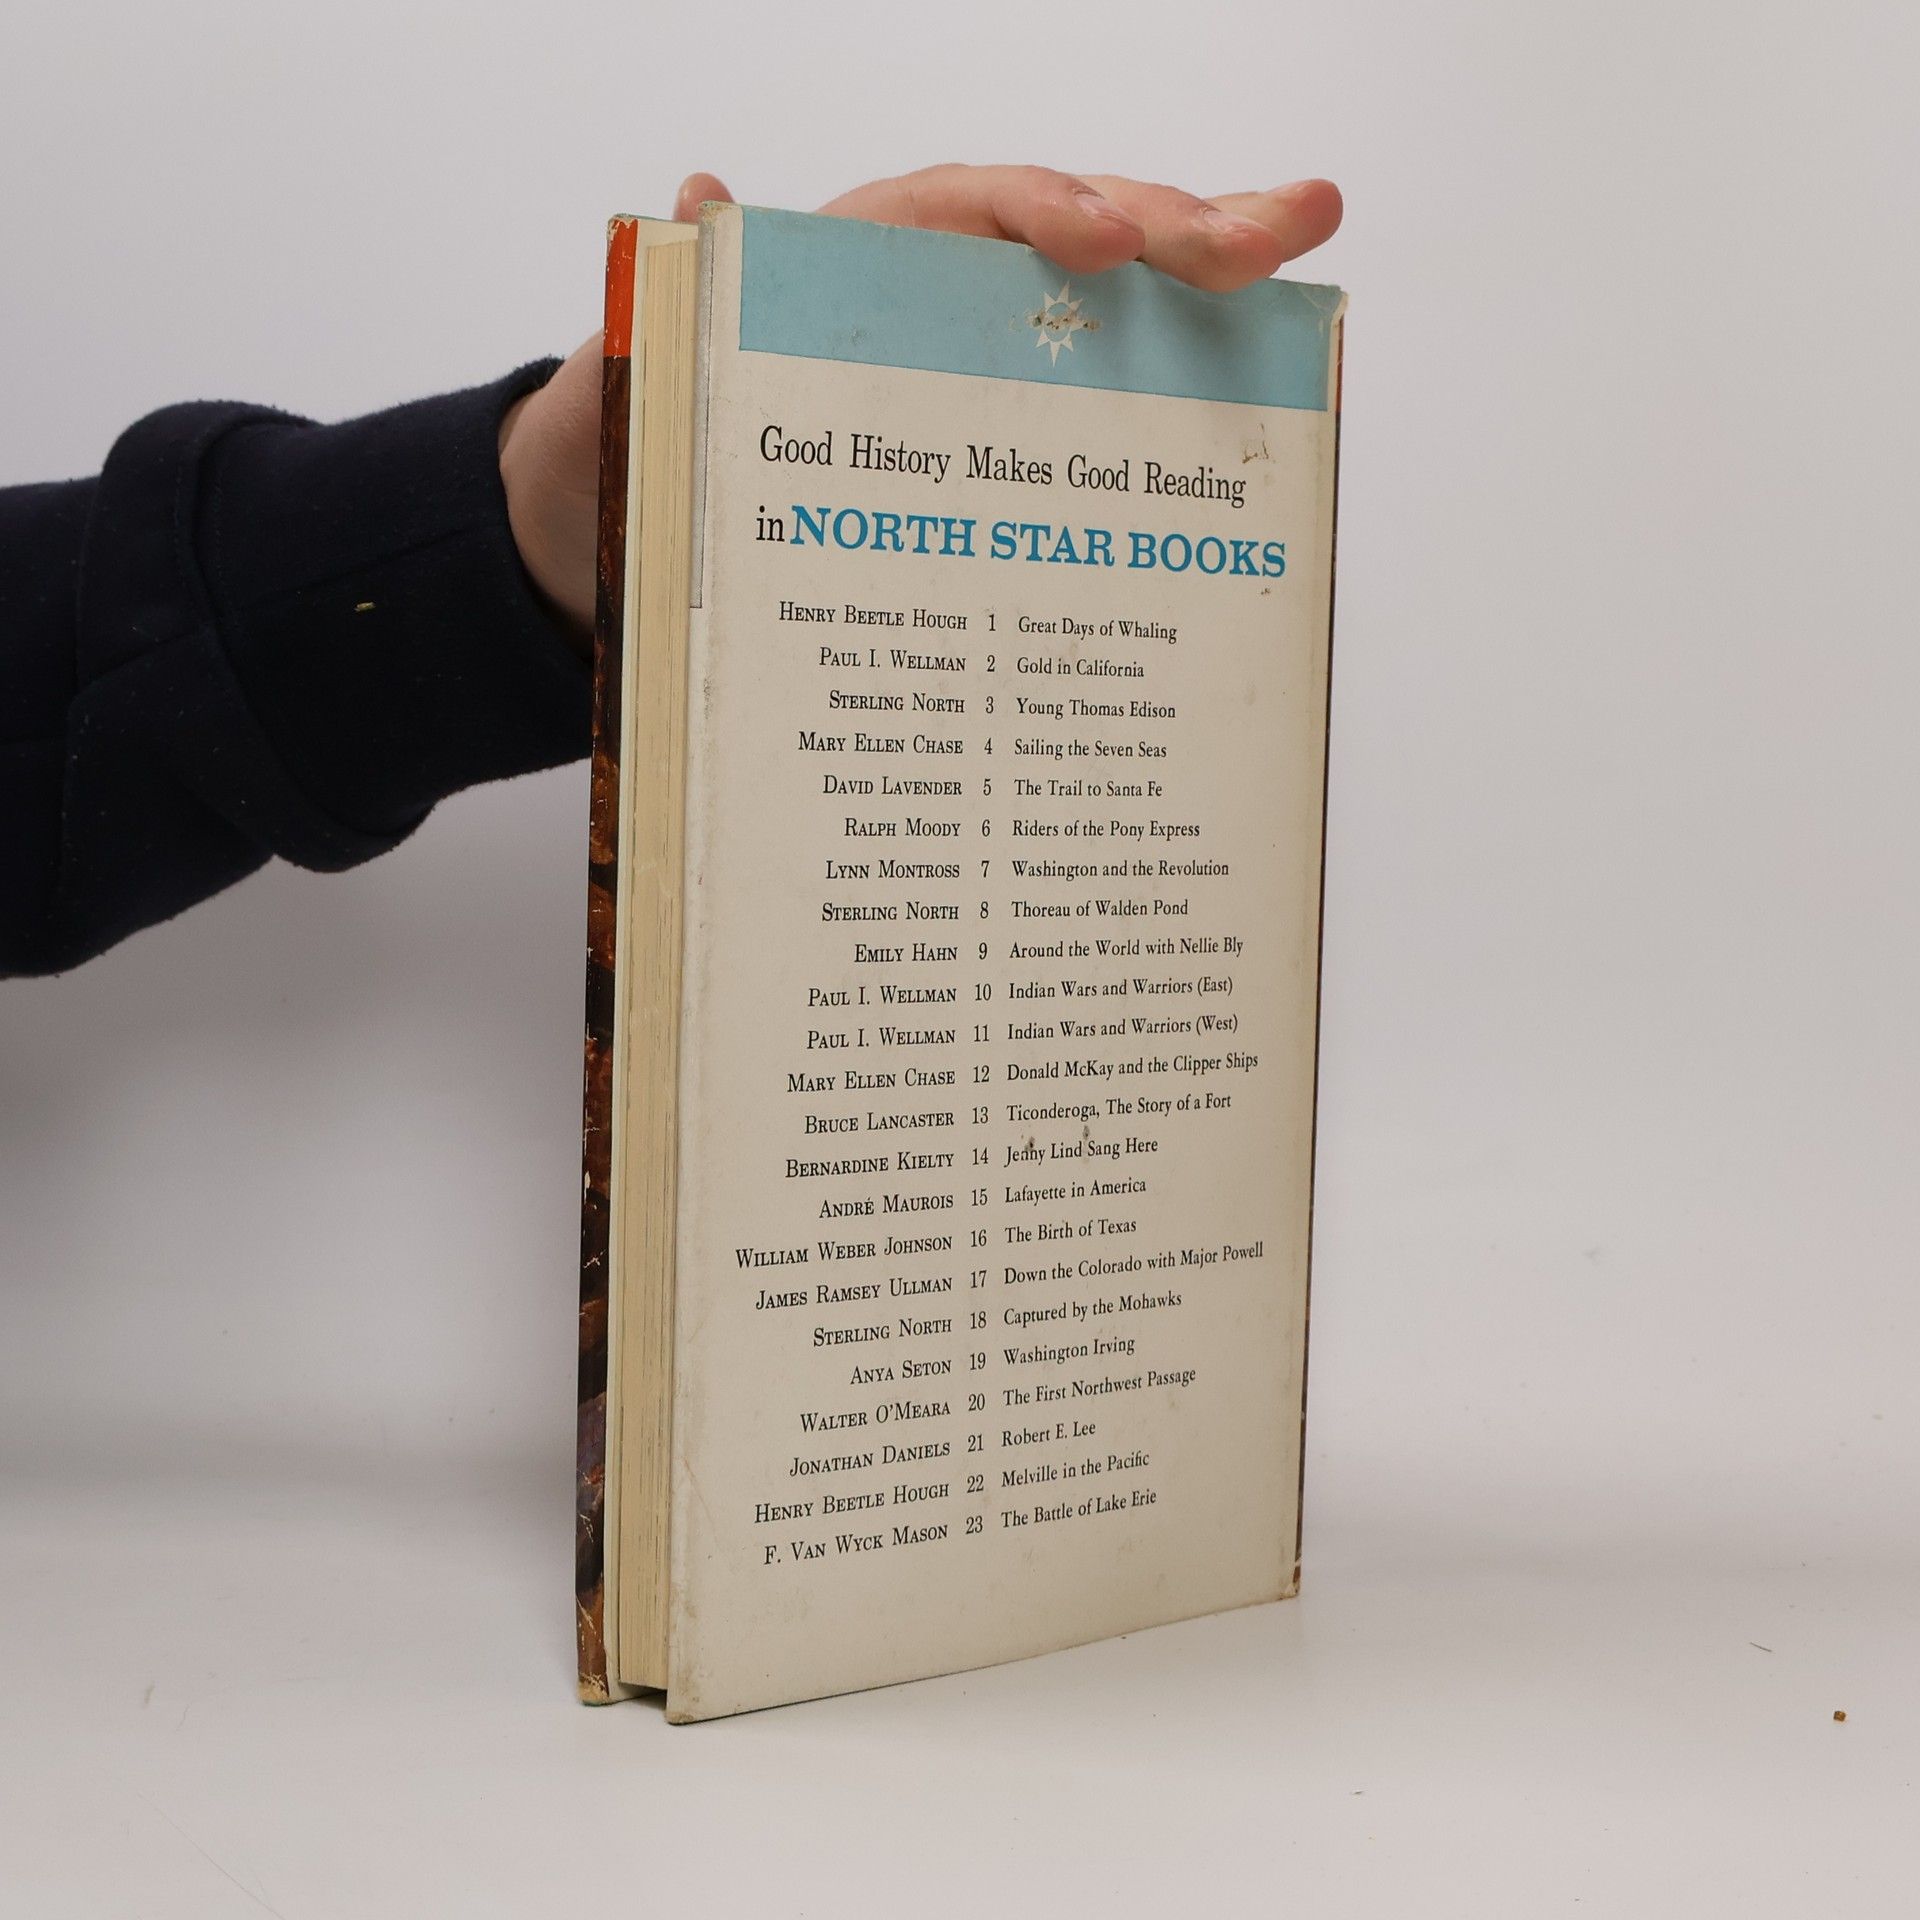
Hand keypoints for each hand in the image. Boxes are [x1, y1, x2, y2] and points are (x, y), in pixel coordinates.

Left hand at [500, 166, 1343, 638]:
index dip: (1044, 211)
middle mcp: (931, 299)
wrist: (610, 542)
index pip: (965, 208)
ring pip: (1106, 312)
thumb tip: (696, 198)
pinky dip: (1174, 393)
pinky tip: (1255, 397)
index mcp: (851, 264)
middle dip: (1179, 224)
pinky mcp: (996, 443)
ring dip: (1208, 286)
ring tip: (1305, 267)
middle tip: (1282, 228)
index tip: (1110, 243)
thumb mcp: (628, 382)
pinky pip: (1093, 403)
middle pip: (1070, 236)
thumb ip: (671, 307)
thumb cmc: (625, 451)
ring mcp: (975, 367)